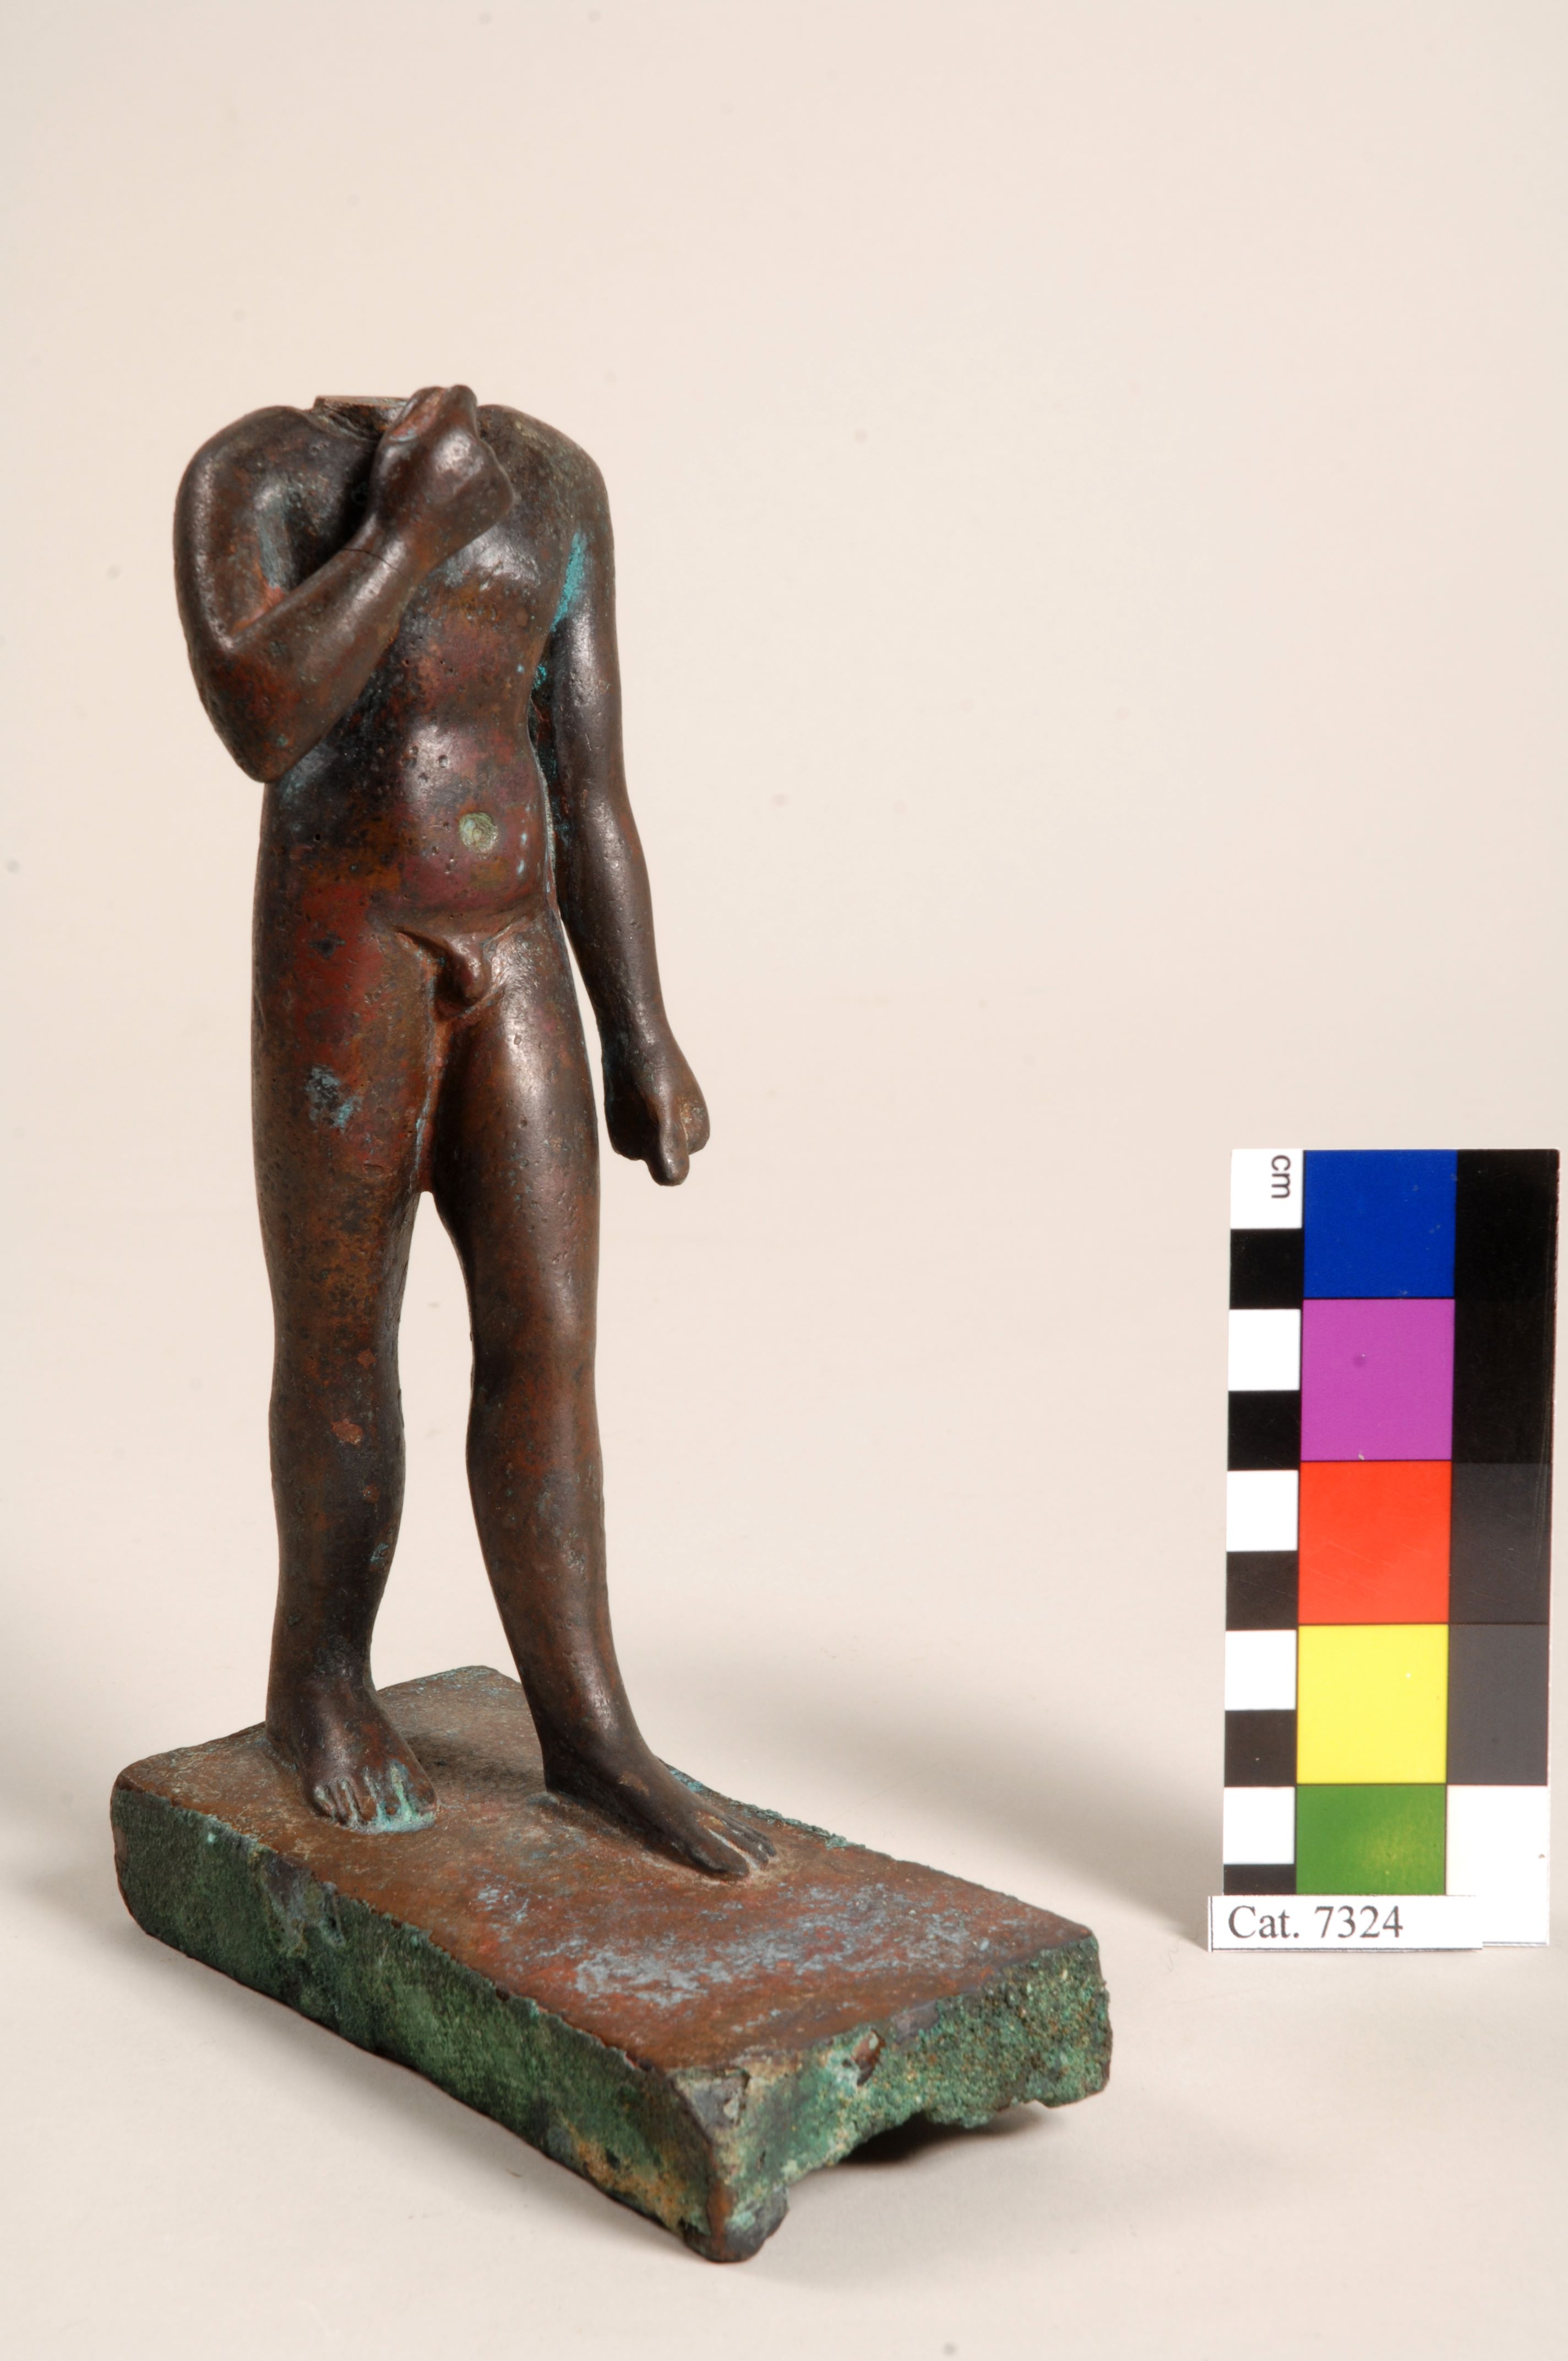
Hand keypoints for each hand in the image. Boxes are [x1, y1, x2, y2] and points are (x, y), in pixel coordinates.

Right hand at [365, 384, 514, 570]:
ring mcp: (497, 476)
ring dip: (467, 464)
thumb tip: (442, 392)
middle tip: (432, 468)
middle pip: (473, 428)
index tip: (440, 418)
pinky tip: (456, 501)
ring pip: (484, 454)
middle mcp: (483, 449)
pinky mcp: (506, 498)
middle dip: (456, 439)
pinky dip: (479, 485)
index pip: (464, 394)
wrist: (404, 545)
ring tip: (441, 490)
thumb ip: (419, 405)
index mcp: (455, 429)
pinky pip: (494, 478)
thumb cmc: (391, 489)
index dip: (449, 404)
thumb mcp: (393, 439)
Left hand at [603, 1031, 709, 1184]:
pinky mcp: (643, 1115)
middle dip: (638, 1139)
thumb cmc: (650, 1067)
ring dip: (625, 1127)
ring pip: (634, 1147)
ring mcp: (661, 1125)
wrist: (632, 1031)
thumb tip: (674, 1180)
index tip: (649, 1110)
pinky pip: (623, 1134)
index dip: (651, 1147)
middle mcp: (682, 1134)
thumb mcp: (660, 1107)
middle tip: (635, 1100)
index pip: (667, 1170)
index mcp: (698, 1137)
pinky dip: (617, 1119)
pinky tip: (620, 1093)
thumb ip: (669, 1143)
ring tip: (628, 1093)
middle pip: (648, 1160)